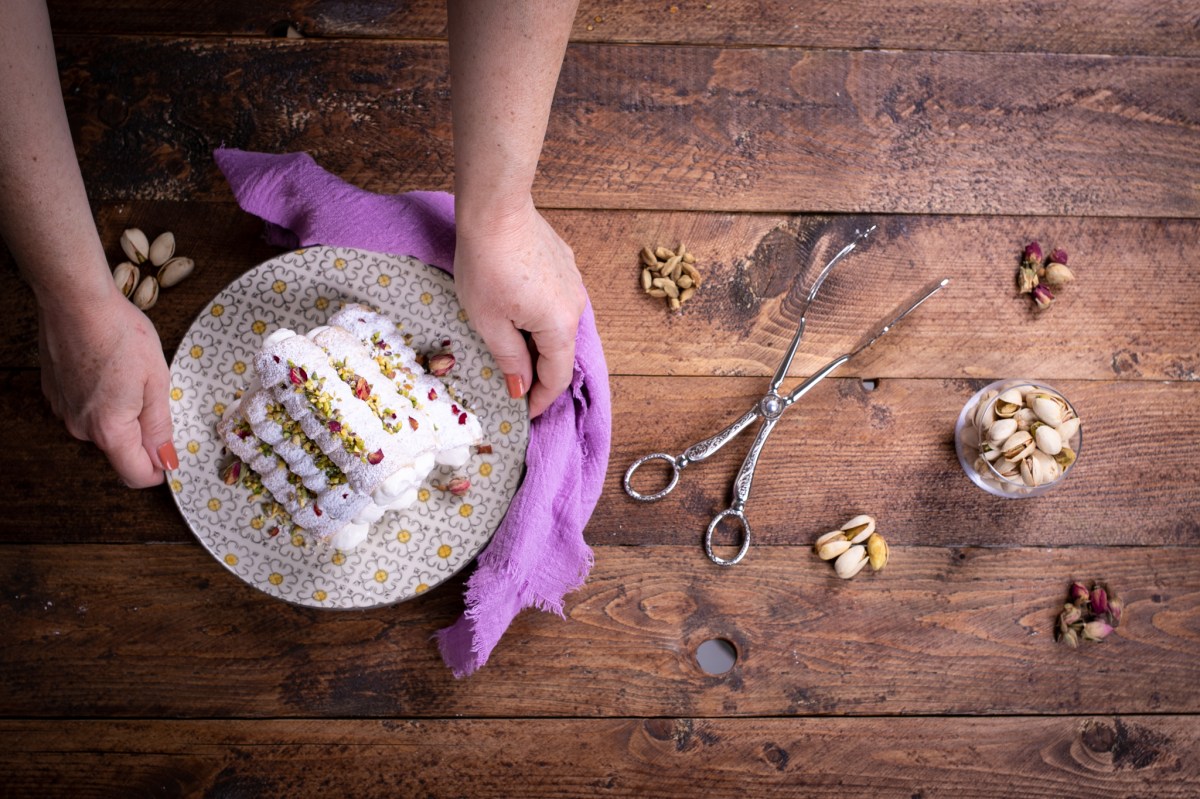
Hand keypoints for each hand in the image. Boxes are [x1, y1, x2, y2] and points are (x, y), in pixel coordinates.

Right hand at [37, 290, 175, 486]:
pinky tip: (109, 369)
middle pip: (120, 451)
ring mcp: (63, 411)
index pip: (135, 475)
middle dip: (142, 435)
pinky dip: (102, 399)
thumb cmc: (120, 334)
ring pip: (103, 429)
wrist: (75, 301)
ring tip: (130, 375)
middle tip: (154, 394)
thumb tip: (165, 461)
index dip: (159, 470)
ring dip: (122, 414)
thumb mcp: (156, 380)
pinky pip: (86, 409)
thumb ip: (160, 426)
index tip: (172, 455)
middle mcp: (80, 428)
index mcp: (110, 430)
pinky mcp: (54, 394)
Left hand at [453, 198, 584, 417]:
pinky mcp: (565, 264)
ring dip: (539, 342)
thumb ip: (509, 360)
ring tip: (512, 347)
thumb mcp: (489, 322)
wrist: (496, 210)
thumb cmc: (486, 266)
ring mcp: (573, 282)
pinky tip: (516, 310)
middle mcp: (575, 306)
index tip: (522, 412)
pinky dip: (540, 315)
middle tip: (513, 383)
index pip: (556, 378)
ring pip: (559, 325)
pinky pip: (556, 301)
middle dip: (539, 372)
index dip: (539, 400)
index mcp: (560, 326)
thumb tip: (520, 388)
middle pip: (560, 352)